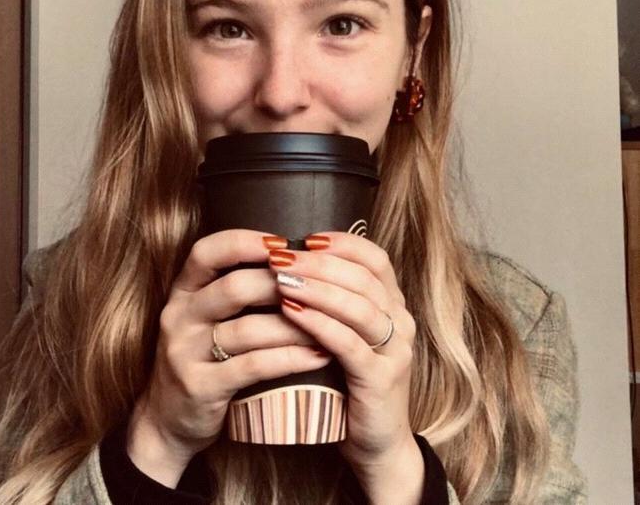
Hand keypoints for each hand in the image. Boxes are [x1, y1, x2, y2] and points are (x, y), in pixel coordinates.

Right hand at [127, 229, 330, 485]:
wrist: (169, 421)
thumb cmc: (205, 356)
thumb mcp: (207, 316)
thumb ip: (236, 288)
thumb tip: (294, 257)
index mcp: (183, 291)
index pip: (206, 252)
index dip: (244, 241)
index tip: (282, 242)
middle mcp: (179, 316)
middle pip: (234, 288)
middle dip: (281, 284)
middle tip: (319, 285)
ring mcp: (185, 353)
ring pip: (248, 329)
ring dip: (296, 325)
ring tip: (331, 323)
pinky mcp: (200, 388)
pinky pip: (253, 367)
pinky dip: (290, 359)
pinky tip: (319, 355)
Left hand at [268, 231, 423, 495]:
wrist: (377, 444)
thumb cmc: (351, 382)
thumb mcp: (348, 335)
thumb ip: (334, 302)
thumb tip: (293, 264)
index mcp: (394, 305)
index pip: (375, 258)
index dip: (341, 243)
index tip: (305, 238)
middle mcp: (401, 322)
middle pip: (363, 277)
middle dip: (319, 263)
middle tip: (281, 257)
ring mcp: (395, 351)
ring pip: (359, 307)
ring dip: (317, 289)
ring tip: (281, 279)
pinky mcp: (381, 380)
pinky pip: (349, 344)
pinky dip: (320, 324)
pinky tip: (292, 312)